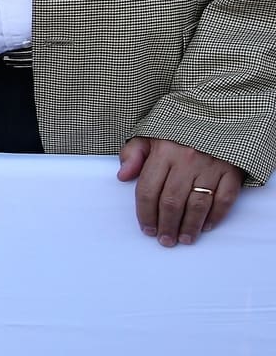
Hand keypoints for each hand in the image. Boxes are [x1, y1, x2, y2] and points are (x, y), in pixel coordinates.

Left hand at [118, 136, 245, 246]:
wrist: (217, 114)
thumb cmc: (179, 129)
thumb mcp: (149, 134)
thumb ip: (133, 154)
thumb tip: (122, 176)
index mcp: (163, 152)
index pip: (148, 190)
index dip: (145, 213)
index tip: (147, 229)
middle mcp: (186, 160)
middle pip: (172, 201)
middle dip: (166, 225)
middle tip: (165, 240)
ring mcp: (211, 166)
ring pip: (198, 204)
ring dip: (189, 226)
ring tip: (184, 239)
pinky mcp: (231, 171)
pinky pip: (224, 199)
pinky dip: (216, 216)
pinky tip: (206, 226)